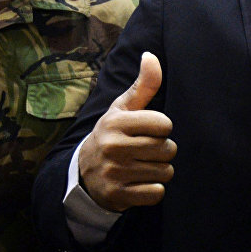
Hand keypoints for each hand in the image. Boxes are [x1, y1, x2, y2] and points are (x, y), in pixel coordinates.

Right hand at [78, 52, 175, 211]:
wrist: (83, 174)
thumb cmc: (112, 134)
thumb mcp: (123, 109)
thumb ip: (143, 85)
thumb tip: (151, 56)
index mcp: (116, 122)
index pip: (164, 124)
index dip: (162, 128)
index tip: (149, 131)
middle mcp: (113, 146)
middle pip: (167, 149)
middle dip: (163, 151)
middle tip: (146, 151)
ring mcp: (114, 172)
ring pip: (165, 172)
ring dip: (160, 171)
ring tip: (142, 166)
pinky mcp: (118, 195)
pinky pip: (157, 193)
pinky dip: (154, 190)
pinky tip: (140, 183)